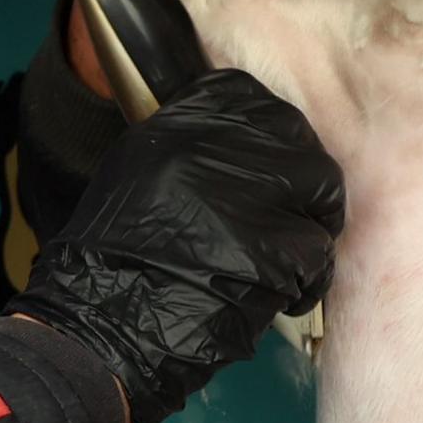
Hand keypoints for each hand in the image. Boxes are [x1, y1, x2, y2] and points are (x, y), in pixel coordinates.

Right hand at [12, 71, 342, 422]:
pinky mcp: (277, 247)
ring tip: (285, 260)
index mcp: (178, 127)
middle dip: (302, 180)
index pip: (250, 98)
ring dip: (308, 227)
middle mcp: (216, 148)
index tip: (273, 160)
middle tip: (290, 216)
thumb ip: (188, 149)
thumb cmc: (113, 262)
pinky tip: (278, 295)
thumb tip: (242, 147)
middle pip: (296, 140)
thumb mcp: (135, 174)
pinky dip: (306, 278)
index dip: (271, 132)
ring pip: (319, 192)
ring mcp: (251, 194)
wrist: (102, 324)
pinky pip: (317, 250)